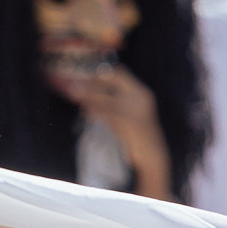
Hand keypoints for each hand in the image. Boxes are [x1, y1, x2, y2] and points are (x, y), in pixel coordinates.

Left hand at [55, 62, 172, 199]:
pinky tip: (86, 112)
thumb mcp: (130, 114)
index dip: (101, 73)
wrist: (152, 155)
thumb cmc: (137, 136)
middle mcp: (141, 96)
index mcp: (141, 92)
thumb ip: (116, 102)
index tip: (85, 76)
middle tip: (74, 85)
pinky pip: (108, 112)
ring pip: (107, 97)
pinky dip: (94, 110)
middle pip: (113, 80)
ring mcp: (137, 108)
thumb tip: (91, 93)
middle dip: (92, 82)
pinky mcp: (130, 122)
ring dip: (89, 96)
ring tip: (75, 96)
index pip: (120, 73)